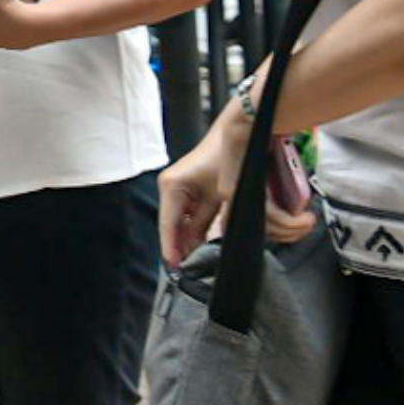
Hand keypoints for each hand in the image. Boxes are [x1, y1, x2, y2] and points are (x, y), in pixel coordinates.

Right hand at [160, 117, 250, 265]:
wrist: (235, 133)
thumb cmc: (225, 156)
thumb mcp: (220, 194)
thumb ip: (211, 221)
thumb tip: (205, 246)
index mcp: (172, 186)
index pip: (168, 225)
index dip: (171, 248)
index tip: (174, 267)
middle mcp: (171, 189)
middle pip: (173, 228)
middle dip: (182, 249)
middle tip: (191, 271)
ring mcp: (179, 191)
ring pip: (183, 226)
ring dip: (190, 243)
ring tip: (198, 263)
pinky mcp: (189, 193)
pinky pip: (191, 219)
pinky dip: (197, 233)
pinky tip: (204, 247)